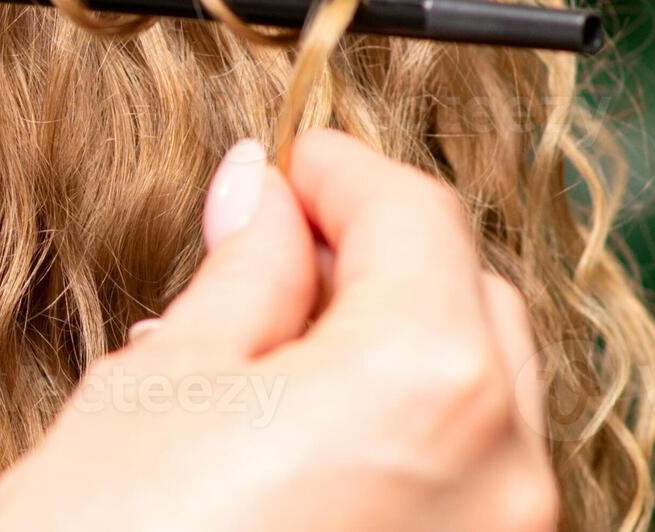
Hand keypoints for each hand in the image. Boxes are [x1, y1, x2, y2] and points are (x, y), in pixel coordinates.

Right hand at [0, 130, 558, 531]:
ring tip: (265, 367)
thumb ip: (240, 276)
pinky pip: (465, 492)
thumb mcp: (153, 388)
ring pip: (480, 405)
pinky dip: (404, 448)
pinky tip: (297, 452)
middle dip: (380, 263)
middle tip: (272, 251)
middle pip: (474, 305)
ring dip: (394, 357)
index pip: (418, 217)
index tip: (290, 163)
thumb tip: (261, 198)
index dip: (342, 171)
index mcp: (425, 384)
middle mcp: (502, 475)